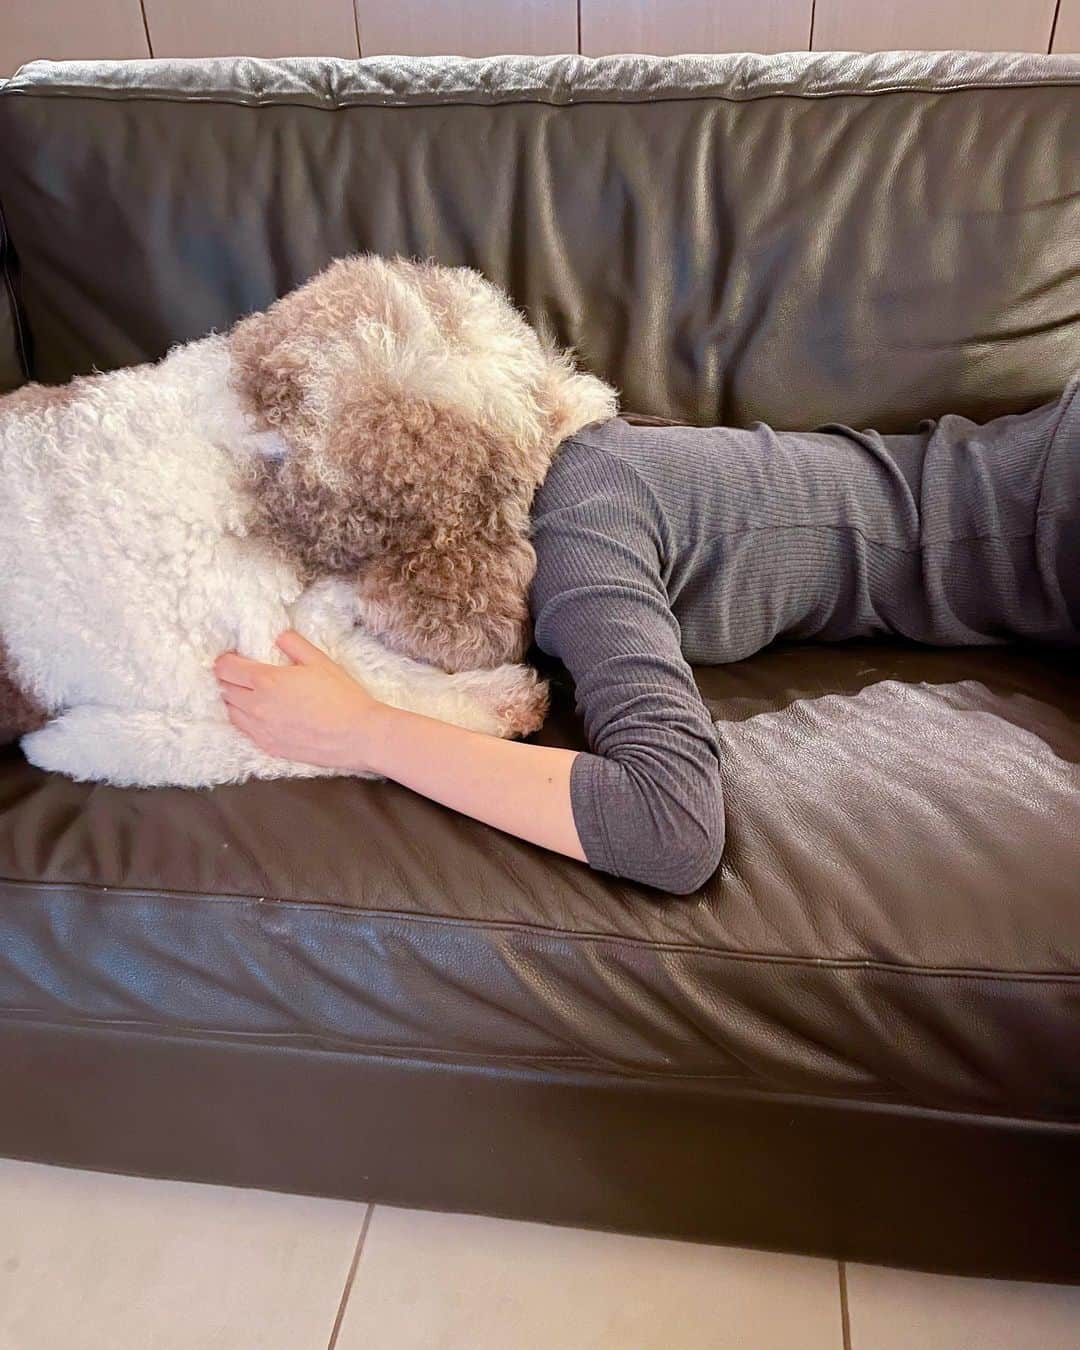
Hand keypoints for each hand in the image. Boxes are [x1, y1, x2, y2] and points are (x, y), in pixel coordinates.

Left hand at [213, 629, 387, 772]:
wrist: (358, 736)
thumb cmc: (341, 696)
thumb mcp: (320, 661)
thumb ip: (293, 644)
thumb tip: (277, 636)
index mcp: (266, 681)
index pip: (225, 668)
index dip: (225, 659)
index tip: (234, 656)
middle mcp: (257, 706)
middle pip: (223, 689)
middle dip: (228, 678)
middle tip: (241, 672)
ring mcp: (261, 730)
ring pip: (230, 712)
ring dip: (234, 700)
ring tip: (248, 693)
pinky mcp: (269, 747)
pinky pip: (244, 731)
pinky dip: (245, 719)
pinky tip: (260, 714)